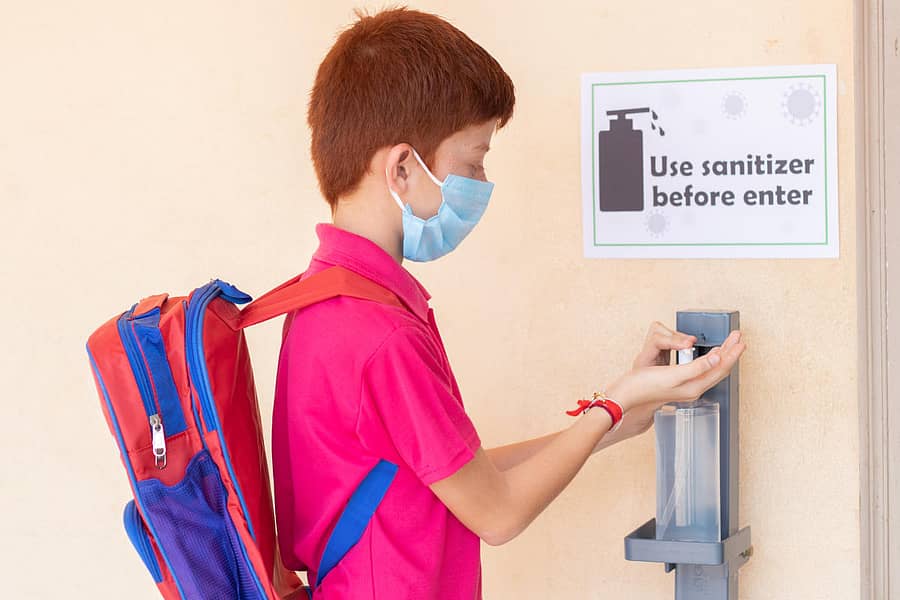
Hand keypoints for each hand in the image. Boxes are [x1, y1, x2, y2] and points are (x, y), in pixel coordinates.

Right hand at [610, 330, 745, 413]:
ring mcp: (687, 387)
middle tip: (738, 338)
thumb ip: (696, 367)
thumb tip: (716, 359)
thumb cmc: (645, 385)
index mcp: (694, 386)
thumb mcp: (672, 375)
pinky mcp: (680, 383)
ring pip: (712, 370)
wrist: (628, 395)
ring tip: (728, 344)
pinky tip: (708, 356)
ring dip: (721, 356)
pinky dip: (710, 360)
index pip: (720, 368)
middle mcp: (694, 388)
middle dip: (730, 353)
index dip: (731, 353)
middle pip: (719, 369)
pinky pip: (703, 371)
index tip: (739, 340)